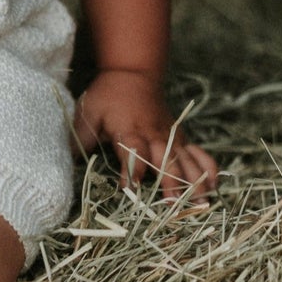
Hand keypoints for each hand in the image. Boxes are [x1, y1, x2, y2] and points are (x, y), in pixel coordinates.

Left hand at [73, 69, 217, 201]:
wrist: (133, 74)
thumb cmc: (107, 96)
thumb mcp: (89, 112)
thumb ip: (81, 136)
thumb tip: (66, 160)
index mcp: (129, 131)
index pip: (132, 152)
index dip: (131, 171)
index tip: (130, 189)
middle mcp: (154, 136)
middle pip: (166, 161)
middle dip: (171, 184)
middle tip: (175, 207)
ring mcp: (171, 137)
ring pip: (187, 161)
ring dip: (195, 182)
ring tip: (201, 205)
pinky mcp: (181, 138)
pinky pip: (199, 154)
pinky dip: (209, 169)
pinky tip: (215, 187)